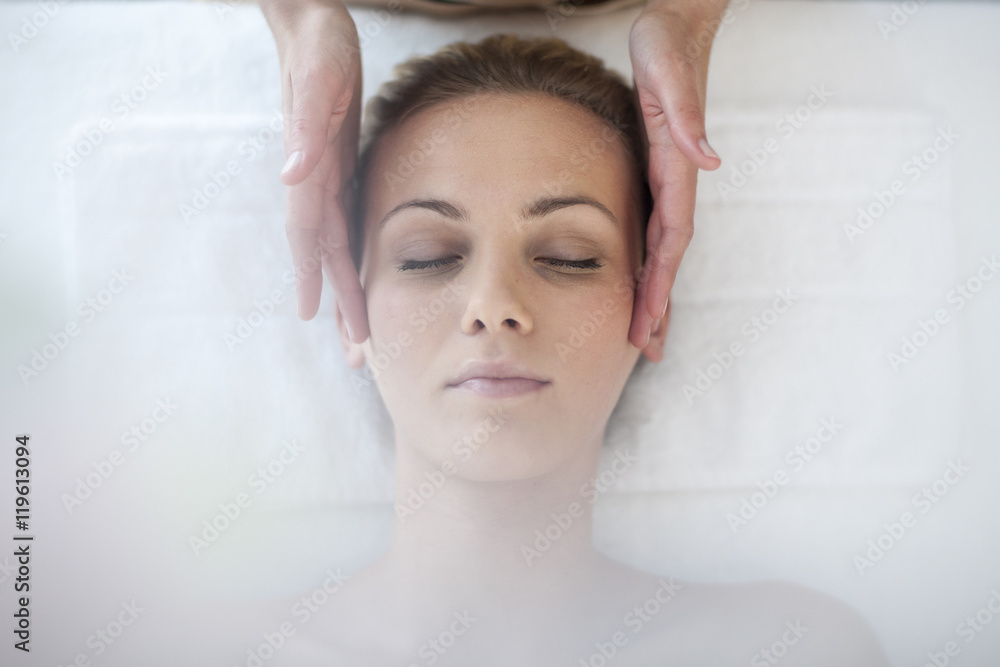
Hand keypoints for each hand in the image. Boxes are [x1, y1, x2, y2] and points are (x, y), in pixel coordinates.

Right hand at [260, 0, 368, 341]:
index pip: (311, 234)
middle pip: (326, 251)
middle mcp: (315, 181)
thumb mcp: (316, 82)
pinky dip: (351, 255)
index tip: (315, 317)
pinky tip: (358, 275)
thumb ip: (304, 127)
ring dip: (346, 287)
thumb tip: (292, 176)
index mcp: (311, 170)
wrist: (315, 27)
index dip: (315, 276)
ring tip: (356, 330)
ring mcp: (326, 177)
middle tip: (355, 349)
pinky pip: (346, 222)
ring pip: (336, 244)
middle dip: (339, 300)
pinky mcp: (340, 167)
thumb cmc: (318, 50)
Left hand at [627, 0, 727, 355]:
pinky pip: (653, 226)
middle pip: (669, 254)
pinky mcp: (658, 168)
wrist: (676, 22)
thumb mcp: (668, 71)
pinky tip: (640, 281)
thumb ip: (686, 113)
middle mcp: (676, 176)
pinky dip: (648, 260)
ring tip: (648, 335)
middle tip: (647, 349)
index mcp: (675, 164)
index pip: (671, 236)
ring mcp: (668, 175)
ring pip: (662, 247)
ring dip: (656, 291)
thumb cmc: (668, 42)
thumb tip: (708, 161)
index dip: (659, 281)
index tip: (647, 319)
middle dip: (658, 302)